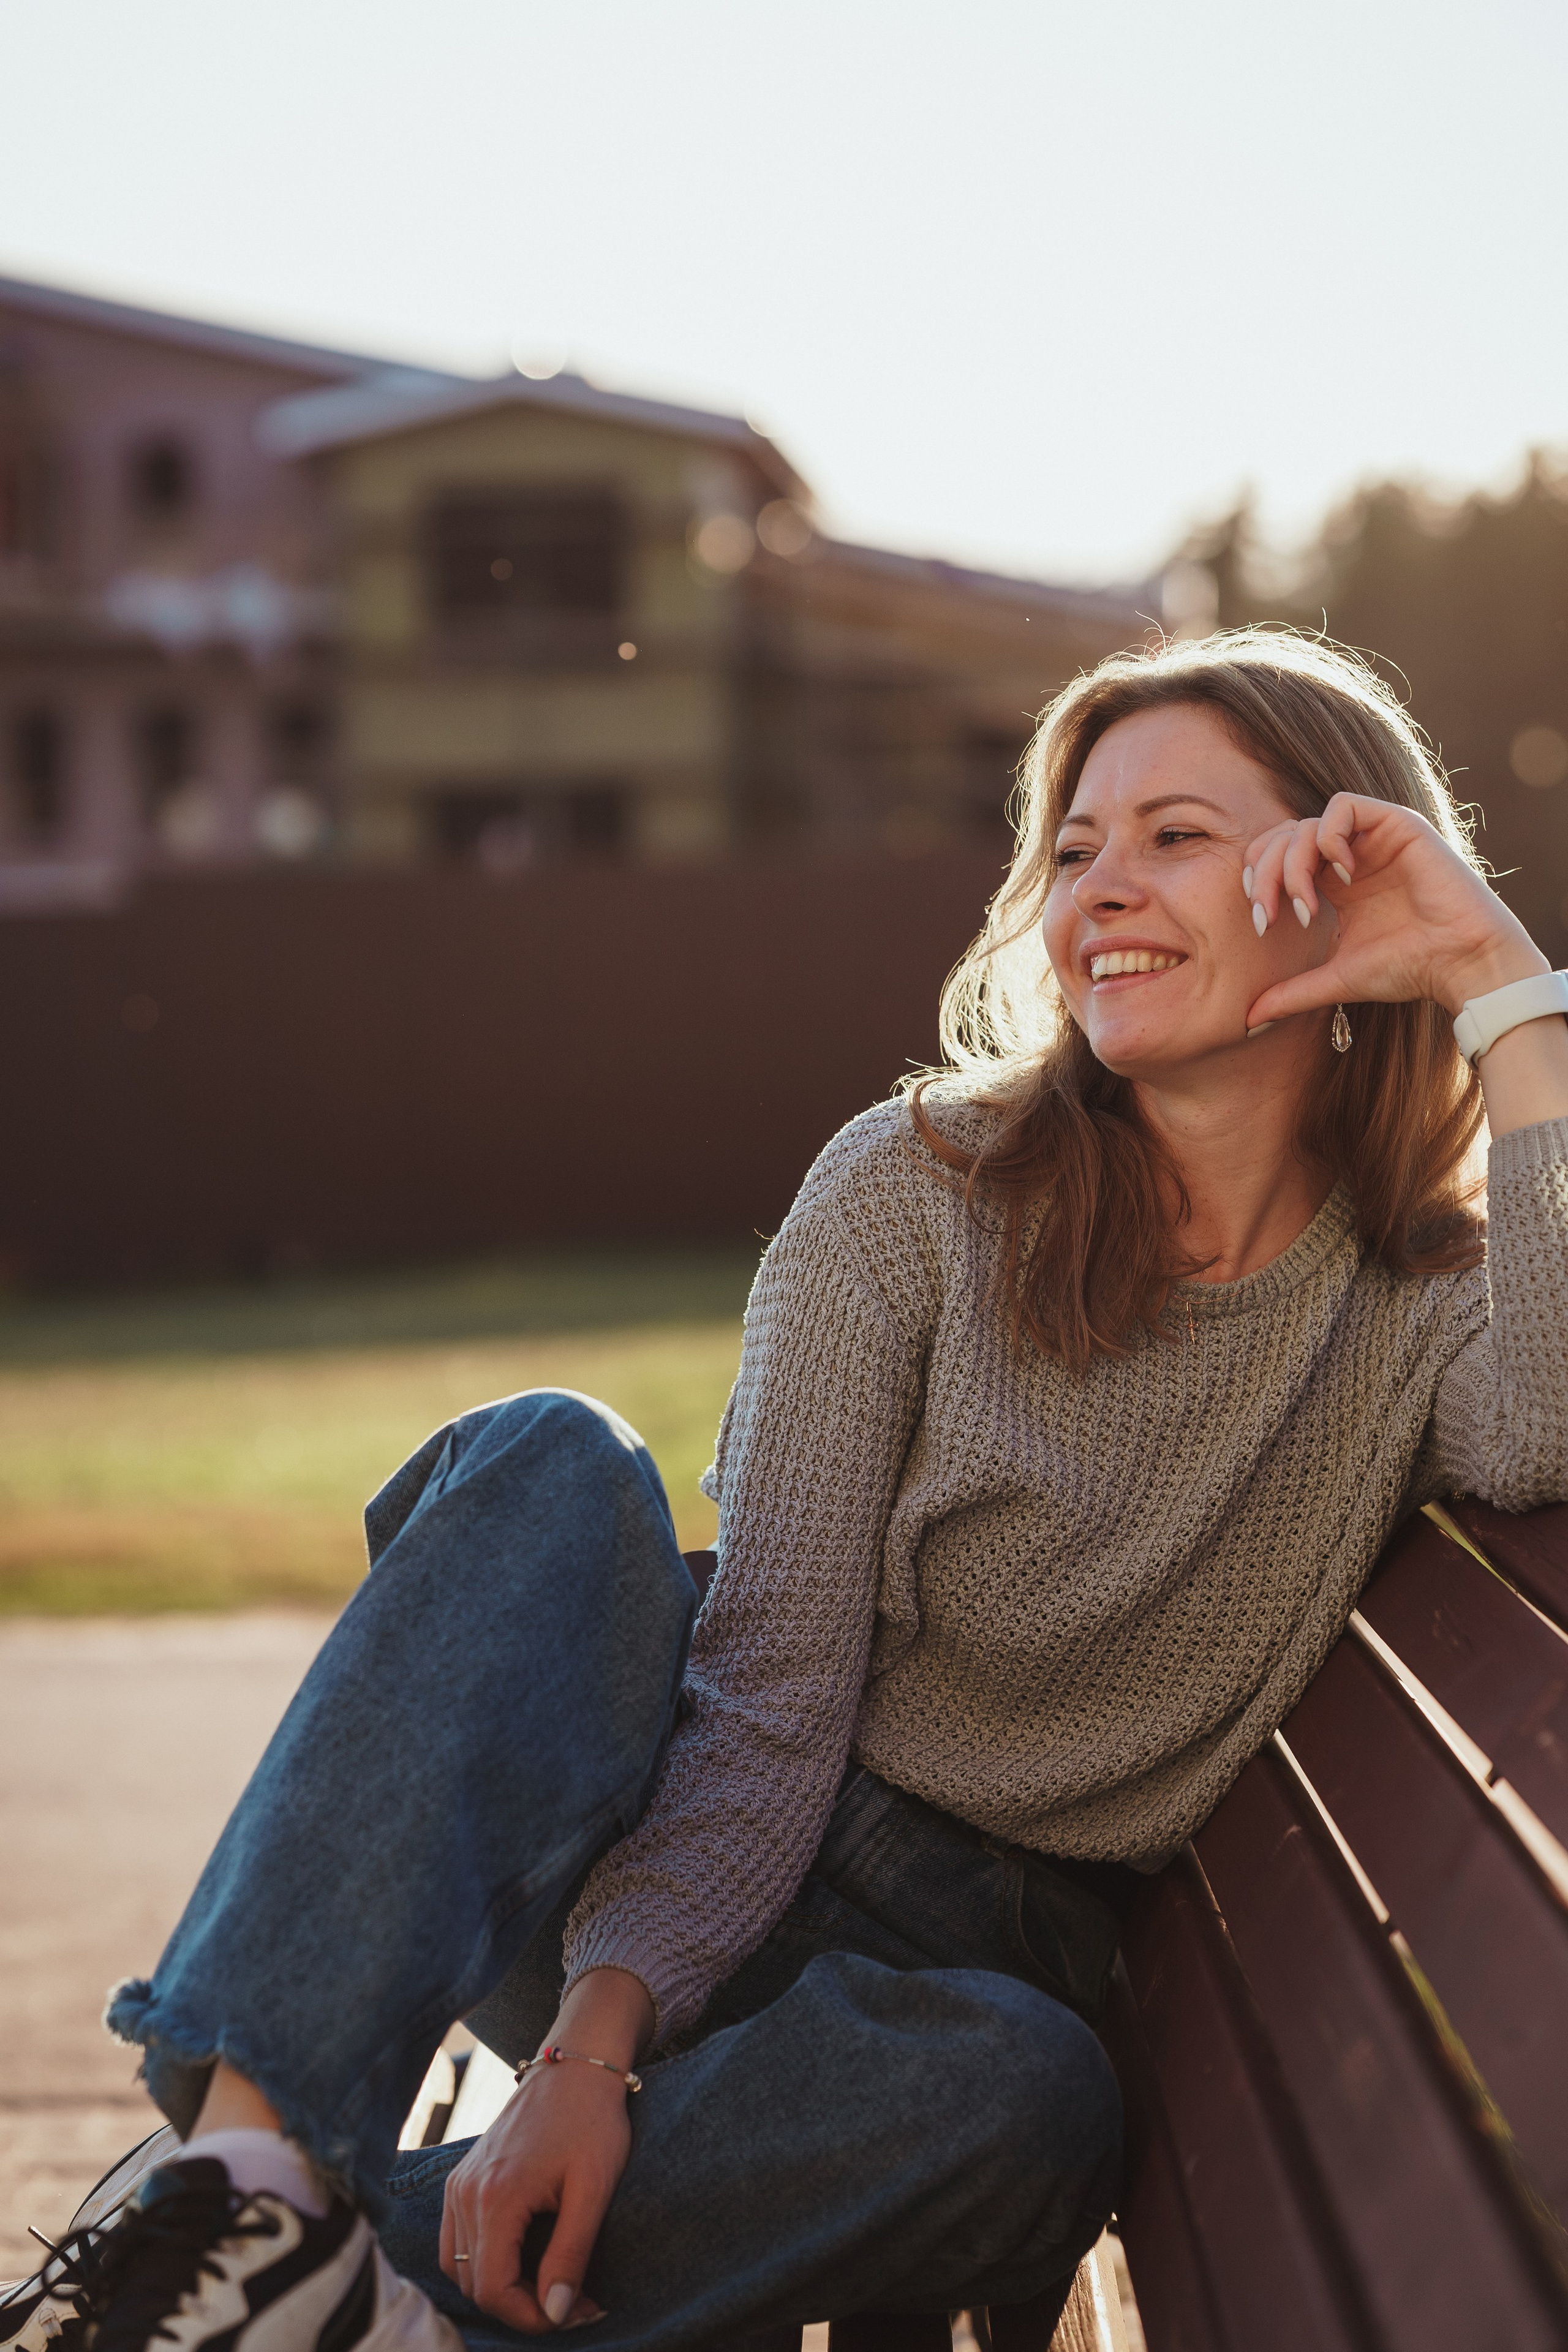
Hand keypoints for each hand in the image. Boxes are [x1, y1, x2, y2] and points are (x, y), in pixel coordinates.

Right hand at [439, 1968, 652, 2332]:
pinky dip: (481, 2261)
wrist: (575, 2066)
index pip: (492, 2289)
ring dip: (499, 2286)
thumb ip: (571, 2253)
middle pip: (473, 2284)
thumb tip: (556, 2313)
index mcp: (495, 2197)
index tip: (573, 2312)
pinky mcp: (461, 2177)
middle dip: (520, 2305)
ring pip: (458, 2267)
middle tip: (571, 2299)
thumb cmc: (591, 2121)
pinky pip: (455, 2239)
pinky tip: (521, 2257)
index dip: (530, 2317)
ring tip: (547, 2282)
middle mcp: (465, 2192)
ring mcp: (458, 2183)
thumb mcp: (593, 2189)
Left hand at [1241, 792, 1546, 1028]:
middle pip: (1283, 838)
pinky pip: (1343, 805)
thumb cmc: (1409, 969)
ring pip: (1306, 823)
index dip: (1258, 882)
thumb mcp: (1337, 979)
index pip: (1276, 859)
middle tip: (1270, 916)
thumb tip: (1247, 1020)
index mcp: (1333, 883)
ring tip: (1309, 908)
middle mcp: (1350, 855)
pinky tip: (1342, 877)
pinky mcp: (1396, 823)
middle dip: (1265, 875)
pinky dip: (1329, 838)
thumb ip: (1292, 992)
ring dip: (1293, 865)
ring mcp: (1371, 837)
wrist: (1461, 961)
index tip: (1262, 922)